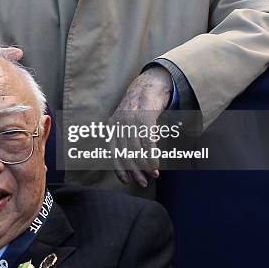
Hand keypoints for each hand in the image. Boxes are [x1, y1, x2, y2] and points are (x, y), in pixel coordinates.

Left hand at [111, 66, 171, 187]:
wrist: (149, 85)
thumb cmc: (138, 109)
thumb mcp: (124, 122)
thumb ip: (123, 139)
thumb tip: (129, 164)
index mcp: (112, 126)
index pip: (113, 153)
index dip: (119, 169)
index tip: (126, 182)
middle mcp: (120, 123)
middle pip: (125, 154)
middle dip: (135, 171)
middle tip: (143, 183)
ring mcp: (132, 119)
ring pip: (137, 150)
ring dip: (146, 166)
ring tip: (154, 175)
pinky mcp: (145, 116)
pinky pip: (148, 142)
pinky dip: (152, 156)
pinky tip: (156, 164)